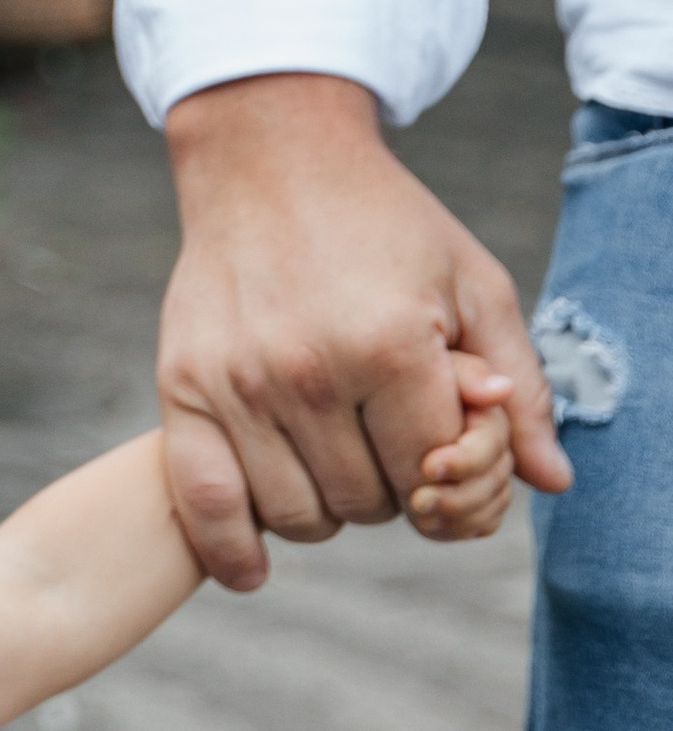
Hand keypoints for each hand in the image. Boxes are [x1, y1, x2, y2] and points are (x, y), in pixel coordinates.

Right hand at [159, 73, 568, 591]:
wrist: (269, 159)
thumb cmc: (385, 222)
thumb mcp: (473, 284)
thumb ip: (521, 387)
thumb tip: (549, 482)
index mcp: (390, 344)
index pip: (435, 471)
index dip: (450, 465)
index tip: (438, 429)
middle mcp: (309, 371)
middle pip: (370, 503)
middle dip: (392, 487)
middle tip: (383, 437)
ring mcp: (239, 382)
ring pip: (300, 516)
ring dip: (327, 509)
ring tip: (332, 459)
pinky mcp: (181, 386)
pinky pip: (206, 504)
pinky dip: (231, 552)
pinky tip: (252, 571)